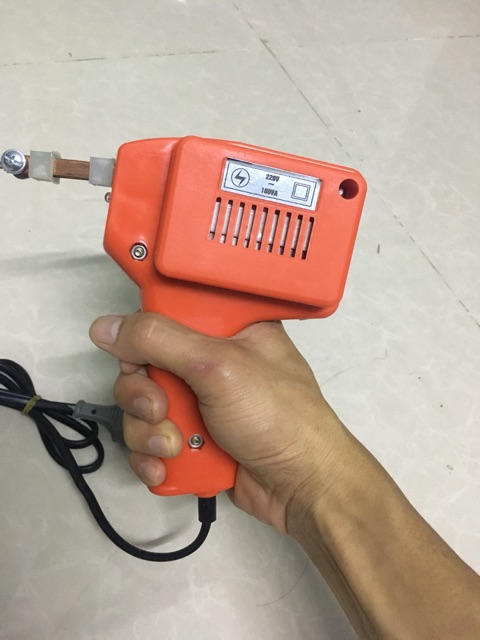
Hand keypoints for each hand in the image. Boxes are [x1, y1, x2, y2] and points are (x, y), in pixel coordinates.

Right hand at [89, 313, 348, 531]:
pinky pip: (150, 441)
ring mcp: (200, 401)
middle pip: (143, 365)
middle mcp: (210, 360)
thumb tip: (106, 326)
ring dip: (148, 432)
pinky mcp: (192, 437)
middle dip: (142, 395)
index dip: (144, 333)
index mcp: (227, 327)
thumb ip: (159, 341)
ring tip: (175, 447)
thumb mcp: (218, 366)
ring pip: (141, 407)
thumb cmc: (277, 416)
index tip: (137, 353)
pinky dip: (153, 457)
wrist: (302, 487)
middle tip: (160, 410)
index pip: (166, 313)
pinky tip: (167, 468)